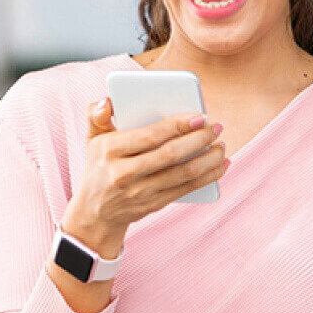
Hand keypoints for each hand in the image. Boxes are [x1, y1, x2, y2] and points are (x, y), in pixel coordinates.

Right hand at [60, 98, 228, 257]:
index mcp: (109, 151)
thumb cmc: (99, 166)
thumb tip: (107, 101)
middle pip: (170, 155)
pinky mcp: (153, 205)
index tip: (199, 116)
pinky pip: (187, 189)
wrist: (95, 212)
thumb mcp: (92, 139)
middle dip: (199, 139)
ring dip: (208, 159)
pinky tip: (220, 165)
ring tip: (221, 145)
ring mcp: (140, 192)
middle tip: (216, 127)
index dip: (177, 126)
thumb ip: (97, 115)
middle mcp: (123, 174)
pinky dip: (208, 176)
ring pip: (183, 174)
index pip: (149, 136)